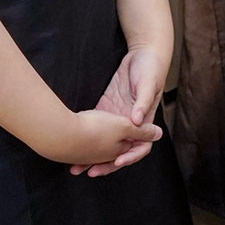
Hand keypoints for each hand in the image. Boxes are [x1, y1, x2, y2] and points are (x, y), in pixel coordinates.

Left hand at [74, 45, 166, 176]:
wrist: (143, 54)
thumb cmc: (151, 68)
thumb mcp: (149, 83)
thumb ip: (143, 101)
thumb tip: (137, 120)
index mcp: (144, 120)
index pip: (141, 146)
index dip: (130, 157)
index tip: (117, 163)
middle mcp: (130, 123)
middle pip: (120, 151)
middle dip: (106, 164)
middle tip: (90, 171)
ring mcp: (117, 117)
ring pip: (106, 143)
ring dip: (93, 156)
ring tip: (76, 167)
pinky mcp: (106, 108)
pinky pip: (97, 127)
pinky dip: (87, 138)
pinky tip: (73, 145)